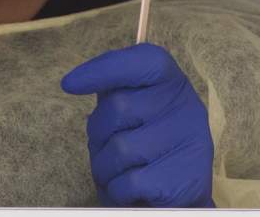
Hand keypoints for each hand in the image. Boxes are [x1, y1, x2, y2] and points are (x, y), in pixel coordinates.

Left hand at [62, 43, 214, 207]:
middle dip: (98, 131)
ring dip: (105, 165)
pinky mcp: (183, 182)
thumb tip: (78, 80)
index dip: (103, 70)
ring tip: (115, 171)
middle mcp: (187, 108)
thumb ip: (114, 89)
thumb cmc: (146, 142)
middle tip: (105, 146)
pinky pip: (128, 182)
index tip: (69, 84)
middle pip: (119, 107)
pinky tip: (127, 191)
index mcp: (172, 82)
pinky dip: (116, 189)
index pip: (140, 62)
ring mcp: (190, 145)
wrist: (181, 197)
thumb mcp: (136, 106)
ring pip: (120, 148)